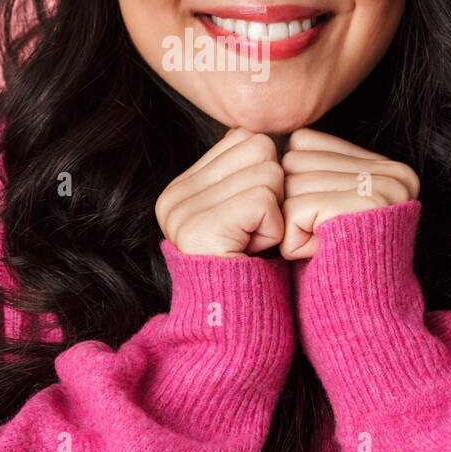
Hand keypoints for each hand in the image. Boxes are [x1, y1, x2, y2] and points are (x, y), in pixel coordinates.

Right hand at [155, 127, 285, 256]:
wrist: (233, 317)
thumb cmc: (244, 259)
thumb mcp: (235, 209)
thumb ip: (235, 170)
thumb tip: (247, 133)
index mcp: (179, 187)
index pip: (241, 136)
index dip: (262, 171)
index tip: (249, 211)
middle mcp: (175, 196)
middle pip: (260, 148)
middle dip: (273, 188)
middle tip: (254, 225)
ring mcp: (184, 213)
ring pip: (269, 174)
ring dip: (275, 213)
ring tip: (251, 239)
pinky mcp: (203, 228)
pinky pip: (265, 201)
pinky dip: (273, 229)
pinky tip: (252, 248)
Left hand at [278, 128, 419, 259]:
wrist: (358, 325)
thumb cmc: (332, 271)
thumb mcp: (326, 209)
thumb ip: (314, 169)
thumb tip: (266, 140)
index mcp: (387, 167)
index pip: (303, 143)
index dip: (294, 186)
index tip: (319, 222)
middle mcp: (392, 173)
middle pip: (293, 160)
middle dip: (291, 205)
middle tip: (321, 241)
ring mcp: (383, 188)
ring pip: (288, 183)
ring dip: (290, 224)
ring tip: (322, 250)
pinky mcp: (365, 207)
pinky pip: (293, 208)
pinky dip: (292, 240)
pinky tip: (319, 257)